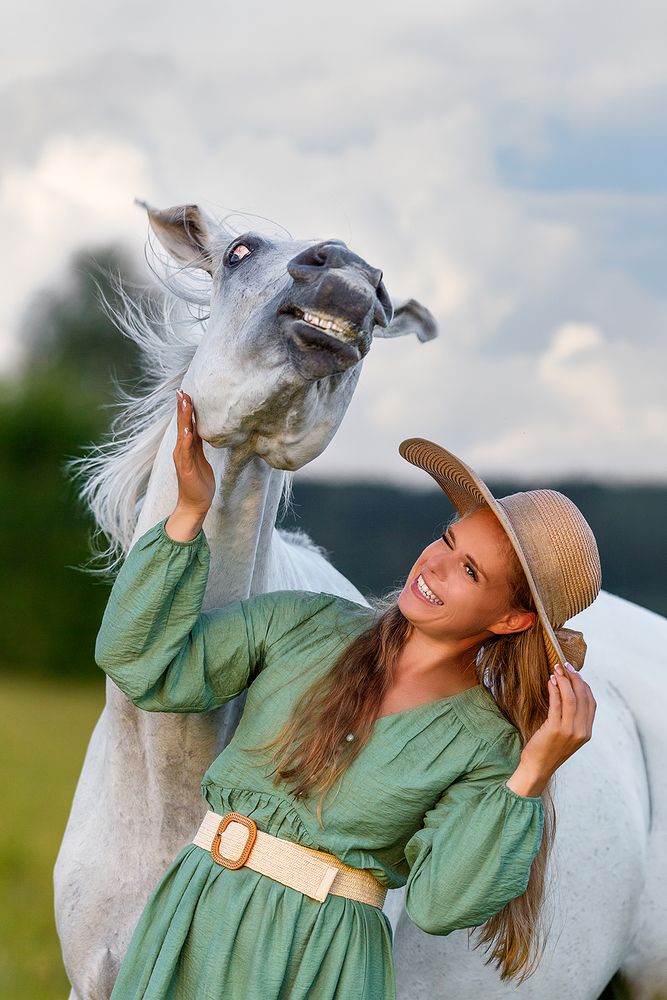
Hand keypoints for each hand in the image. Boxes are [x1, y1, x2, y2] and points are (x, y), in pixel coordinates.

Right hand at [172, 389, 214, 515]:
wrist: (195, 504)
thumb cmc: (199, 482)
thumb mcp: (201, 458)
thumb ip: (198, 444)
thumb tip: (201, 430)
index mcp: (187, 447)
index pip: (186, 424)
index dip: (186, 409)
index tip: (186, 392)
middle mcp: (181, 450)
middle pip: (182, 425)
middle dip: (182, 408)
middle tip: (182, 391)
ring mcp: (182, 459)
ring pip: (183, 435)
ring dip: (184, 419)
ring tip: (185, 404)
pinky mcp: (185, 469)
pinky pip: (185, 453)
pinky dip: (186, 441)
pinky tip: (188, 431)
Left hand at [515, 662, 596, 790]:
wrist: (537, 768)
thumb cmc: (548, 749)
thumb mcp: (566, 735)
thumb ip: (572, 719)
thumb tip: (568, 692)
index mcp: (586, 732)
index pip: (591, 703)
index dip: (584, 685)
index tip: (575, 673)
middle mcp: (581, 731)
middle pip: (582, 697)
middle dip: (574, 678)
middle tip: (564, 666)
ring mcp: (569, 731)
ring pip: (571, 698)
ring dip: (564, 680)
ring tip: (556, 670)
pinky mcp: (555, 729)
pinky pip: (557, 704)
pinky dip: (555, 690)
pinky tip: (550, 682)